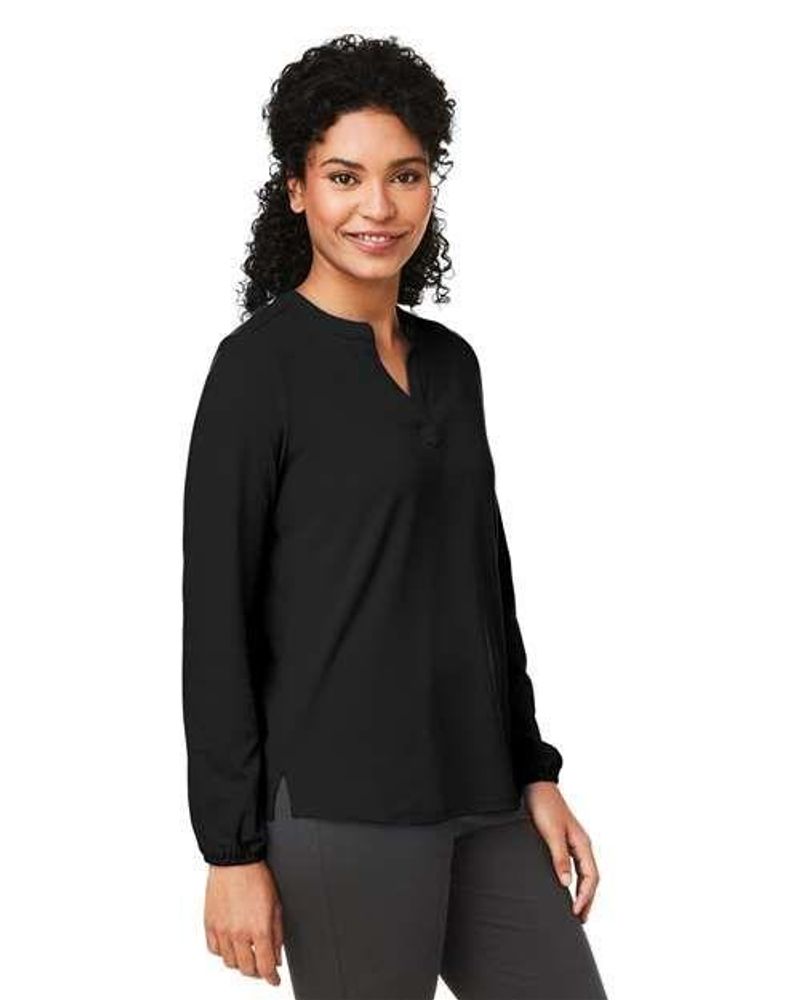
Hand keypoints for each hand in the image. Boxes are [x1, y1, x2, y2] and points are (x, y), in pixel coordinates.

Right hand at [204, 860, 284, 985]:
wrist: (235, 861)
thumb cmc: (257, 877)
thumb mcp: (276, 906)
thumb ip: (277, 934)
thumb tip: (276, 956)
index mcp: (259, 929)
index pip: (265, 967)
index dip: (272, 978)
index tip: (274, 980)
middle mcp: (238, 933)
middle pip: (247, 969)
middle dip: (257, 971)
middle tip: (262, 966)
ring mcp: (222, 930)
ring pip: (230, 963)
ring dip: (240, 962)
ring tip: (247, 953)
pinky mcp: (209, 925)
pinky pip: (214, 950)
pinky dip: (223, 952)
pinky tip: (231, 944)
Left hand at [522, 782, 599, 923]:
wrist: (536, 786)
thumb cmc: (545, 806)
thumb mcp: (551, 833)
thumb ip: (559, 858)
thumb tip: (566, 884)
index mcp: (582, 844)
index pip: (591, 877)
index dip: (586, 897)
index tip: (577, 913)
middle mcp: (581, 844)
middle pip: (591, 877)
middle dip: (588, 899)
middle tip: (581, 919)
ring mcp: (573, 842)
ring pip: (584, 872)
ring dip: (583, 891)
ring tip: (577, 909)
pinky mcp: (563, 840)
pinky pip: (574, 865)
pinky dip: (574, 880)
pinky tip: (565, 886)